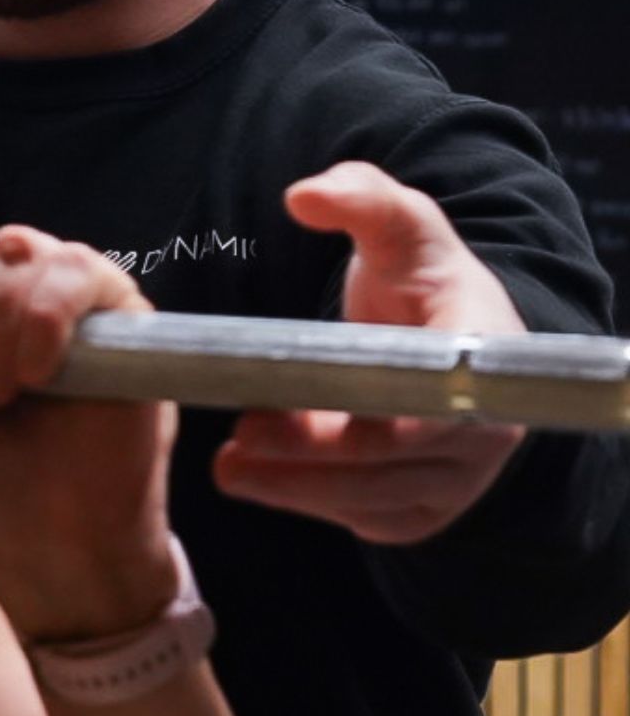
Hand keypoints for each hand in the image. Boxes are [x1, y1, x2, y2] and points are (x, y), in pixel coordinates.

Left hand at [214, 162, 525, 542]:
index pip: (437, 410)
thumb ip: (360, 196)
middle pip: (393, 463)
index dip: (373, 423)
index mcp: (484, 356)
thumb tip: (303, 197)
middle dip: (311, 457)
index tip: (297, 415)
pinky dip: (310, 503)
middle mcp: (486, 429)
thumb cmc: (420, 275)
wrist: (444, 330)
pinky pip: (369, 519)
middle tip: (238, 439)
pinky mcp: (426, 505)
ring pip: (376, 499)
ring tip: (229, 464)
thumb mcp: (398, 223)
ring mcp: (460, 476)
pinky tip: (259, 479)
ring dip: (297, 488)